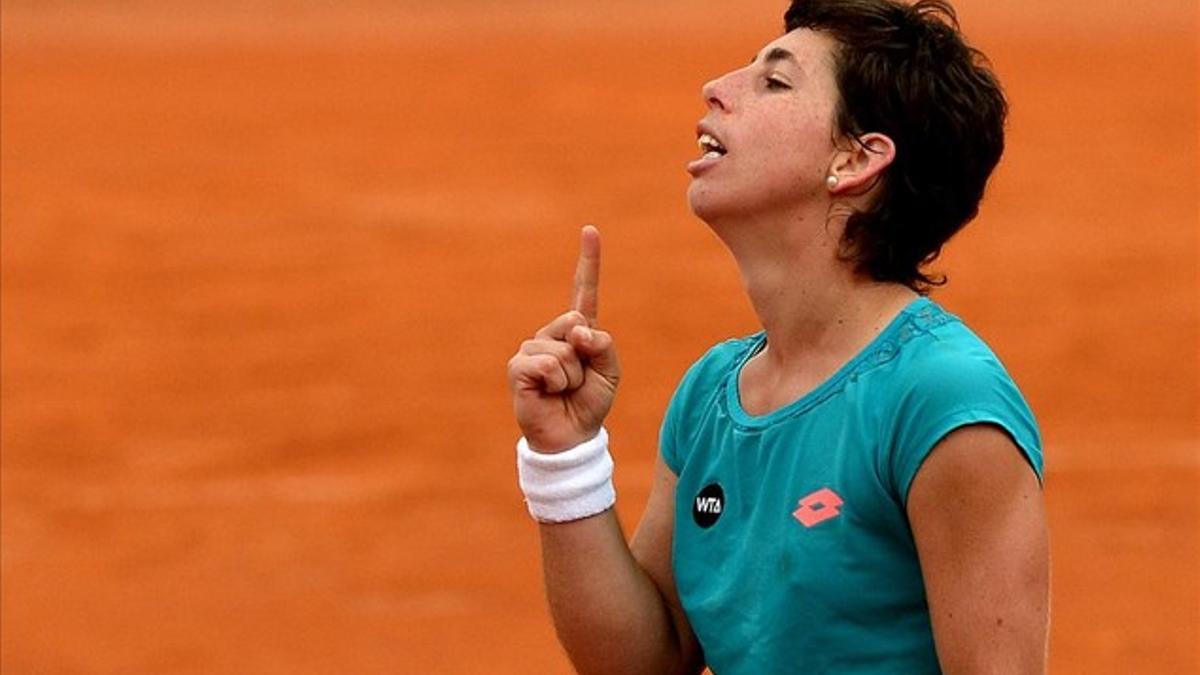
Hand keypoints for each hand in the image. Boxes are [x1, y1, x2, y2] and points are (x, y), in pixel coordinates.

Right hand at [507, 226, 620, 451]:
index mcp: (577, 332)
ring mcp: (532, 348)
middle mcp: (552, 335)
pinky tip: (550, 394)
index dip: (588, 261)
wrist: (571, 436)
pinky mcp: (518, 367)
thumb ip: (603, 344)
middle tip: (579, 381)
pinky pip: (548, 365)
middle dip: (587, 358)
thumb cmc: (589, 403)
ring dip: (573, 377)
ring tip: (564, 391)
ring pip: (564, 350)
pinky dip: (558, 383)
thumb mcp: (610, 372)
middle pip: (577, 325)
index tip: (591, 230)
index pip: (583, 291)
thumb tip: (577, 329)